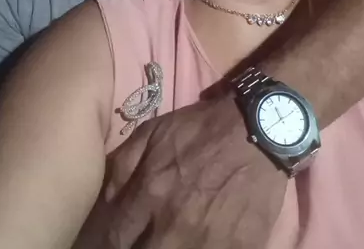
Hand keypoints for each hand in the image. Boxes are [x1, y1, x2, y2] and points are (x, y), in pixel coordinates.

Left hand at [74, 94, 286, 248]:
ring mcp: (207, 239)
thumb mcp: (154, 131)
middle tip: (141, 242)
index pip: (116, 238)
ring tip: (169, 241)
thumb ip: (123, 164)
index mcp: (150, 191)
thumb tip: (107, 199)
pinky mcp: (237, 247)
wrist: (256, 127)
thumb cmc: (202, 128)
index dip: (112, 243)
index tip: (118, 241)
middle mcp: (173, 222)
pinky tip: (198, 243)